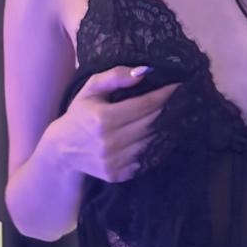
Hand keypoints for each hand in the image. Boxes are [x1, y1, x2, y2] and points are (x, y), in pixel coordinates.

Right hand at [50, 66, 177, 183]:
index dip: (165, 95)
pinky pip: (146, 158)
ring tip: (177, 114)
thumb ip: (115, 77)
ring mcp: (114, 161)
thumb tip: (144, 72)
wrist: (61, 150)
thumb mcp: (91, 89)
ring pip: (152, 142)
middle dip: (170, 109)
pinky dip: (156, 146)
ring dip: (167, 128)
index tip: (180, 86)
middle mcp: (109, 142)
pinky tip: (162, 134)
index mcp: (102, 118)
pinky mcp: (117, 175)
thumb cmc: (79, 113)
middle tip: (184, 98)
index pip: (145, 105)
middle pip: (152, 123)